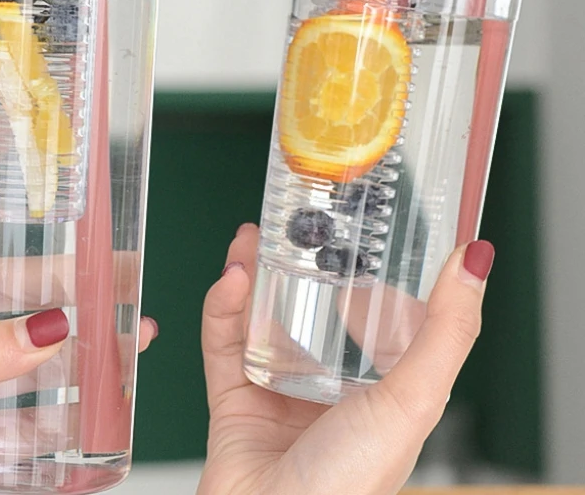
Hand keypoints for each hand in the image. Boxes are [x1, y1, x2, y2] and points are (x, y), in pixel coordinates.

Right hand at [198, 224, 492, 494]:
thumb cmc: (348, 486)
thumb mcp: (412, 401)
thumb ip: (446, 332)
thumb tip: (475, 262)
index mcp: (377, 397)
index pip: (379, 327)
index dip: (372, 286)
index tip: (366, 245)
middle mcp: (328, 393)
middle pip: (312, 315)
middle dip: (300, 271)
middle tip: (296, 230)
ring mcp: (278, 395)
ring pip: (262, 321)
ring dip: (254, 277)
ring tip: (252, 238)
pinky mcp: (234, 400)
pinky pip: (223, 344)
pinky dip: (222, 309)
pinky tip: (232, 279)